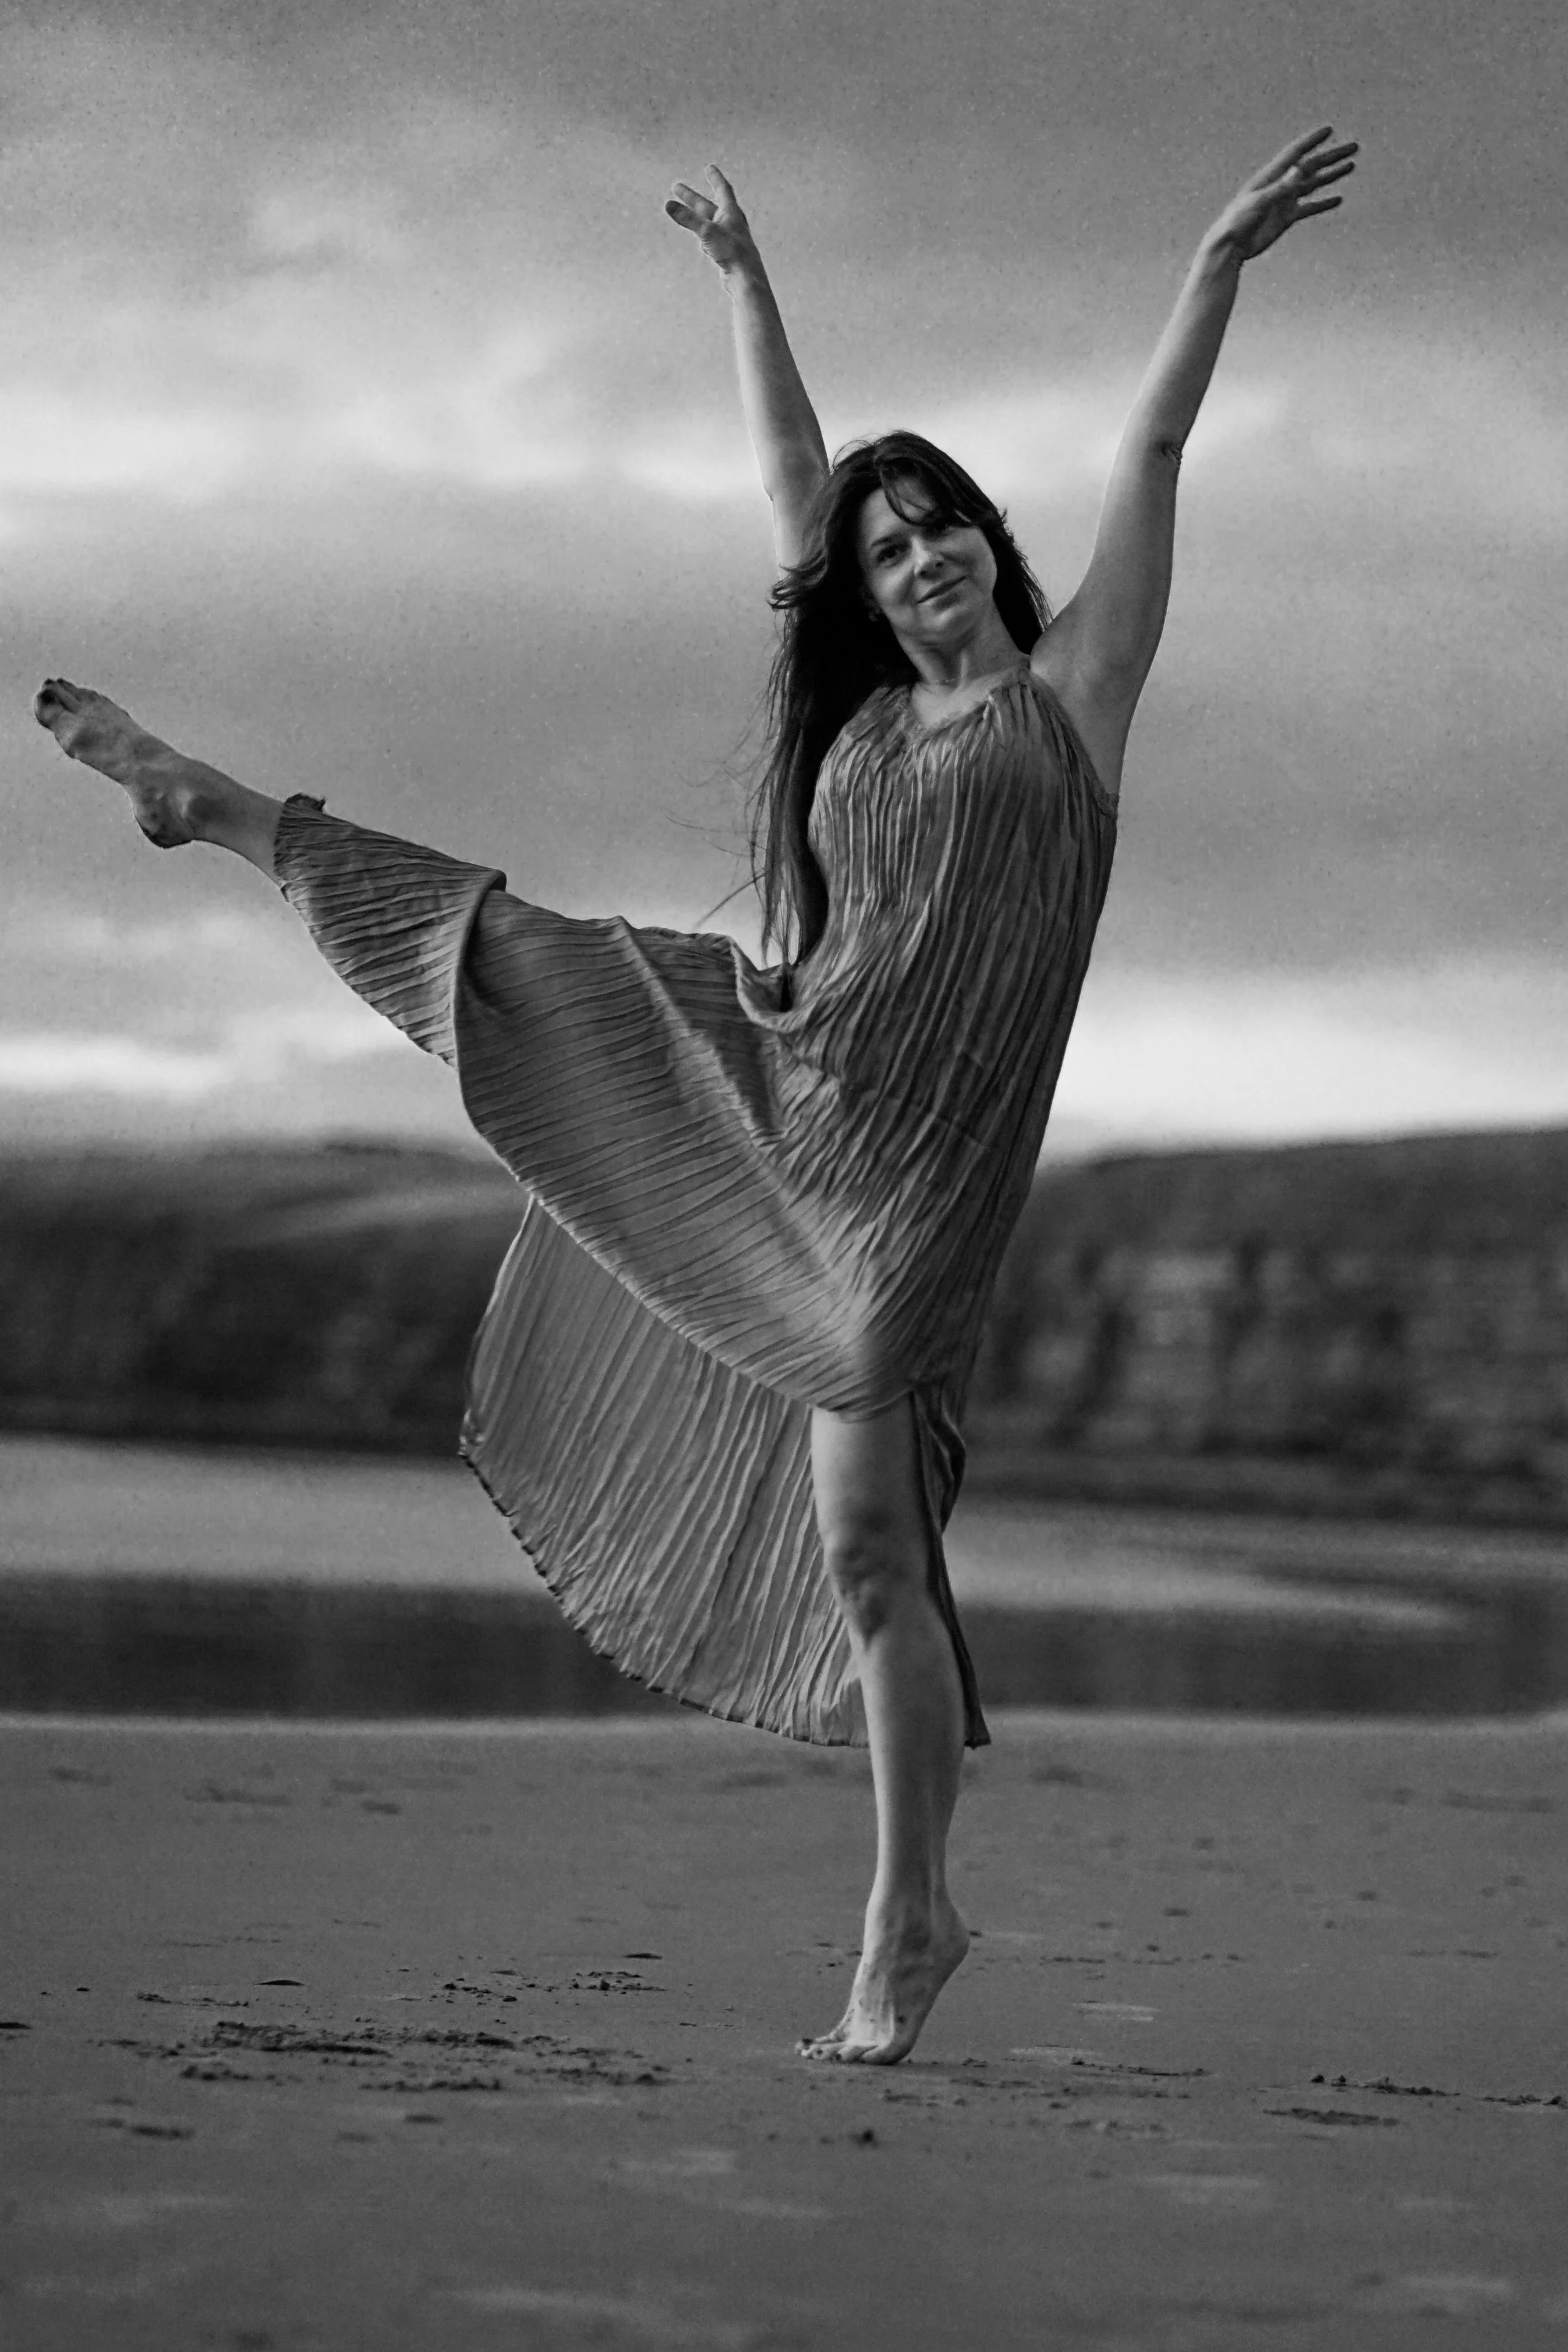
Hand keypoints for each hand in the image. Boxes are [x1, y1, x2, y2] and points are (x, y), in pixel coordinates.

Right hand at [664, 164, 762, 277]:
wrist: (746, 279)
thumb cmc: (732, 252)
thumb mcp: (707, 232)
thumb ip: (687, 218)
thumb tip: (668, 205)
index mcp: (731, 213)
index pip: (722, 189)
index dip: (715, 178)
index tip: (709, 167)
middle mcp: (731, 223)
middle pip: (708, 206)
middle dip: (691, 197)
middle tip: (676, 187)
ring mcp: (728, 239)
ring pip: (708, 224)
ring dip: (695, 217)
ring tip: (682, 213)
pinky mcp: (726, 253)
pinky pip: (711, 241)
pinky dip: (704, 239)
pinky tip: (702, 245)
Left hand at [1206, 125, 1356, 262]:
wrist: (1230, 246)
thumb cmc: (1238, 220)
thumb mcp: (1259, 201)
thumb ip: (1281, 186)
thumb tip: (1300, 168)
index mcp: (1272, 176)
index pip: (1296, 153)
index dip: (1312, 140)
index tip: (1329, 130)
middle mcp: (1282, 184)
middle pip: (1312, 166)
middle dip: (1332, 156)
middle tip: (1353, 146)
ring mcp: (1285, 200)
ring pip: (1314, 183)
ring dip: (1332, 175)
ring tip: (1350, 165)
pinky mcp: (1286, 217)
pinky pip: (1310, 207)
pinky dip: (1323, 203)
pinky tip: (1337, 199)